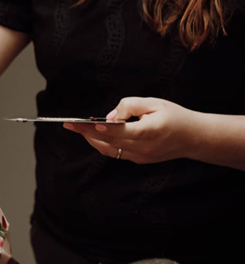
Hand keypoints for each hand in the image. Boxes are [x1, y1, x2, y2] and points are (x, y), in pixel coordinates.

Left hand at [63, 97, 200, 163]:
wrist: (194, 138)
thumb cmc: (174, 116)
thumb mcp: (155, 103)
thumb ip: (130, 106)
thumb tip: (109, 117)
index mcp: (150, 132)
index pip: (122, 131)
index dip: (104, 127)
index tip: (89, 122)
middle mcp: (144, 148)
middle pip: (110, 141)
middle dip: (88, 132)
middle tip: (69, 124)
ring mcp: (141, 157)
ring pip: (110, 150)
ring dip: (91, 139)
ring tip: (76, 128)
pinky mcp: (139, 160)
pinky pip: (116, 153)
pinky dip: (102, 143)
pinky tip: (92, 134)